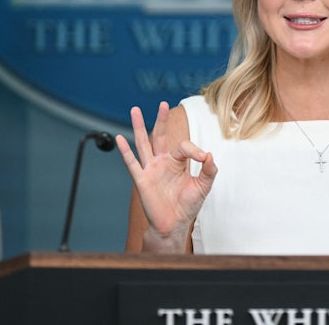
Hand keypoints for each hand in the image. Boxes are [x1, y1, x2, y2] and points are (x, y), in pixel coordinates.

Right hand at [116, 101, 216, 250]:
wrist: (174, 225)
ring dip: (139, 126)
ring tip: (135, 110)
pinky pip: (132, 163)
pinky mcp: (142, 180)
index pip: (184, 146)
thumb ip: (209, 170)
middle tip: (163, 103)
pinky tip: (119, 138)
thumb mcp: (203, 185)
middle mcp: (162, 162)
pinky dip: (125, 151)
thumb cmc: (188, 205)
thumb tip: (209, 154)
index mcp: (177, 162)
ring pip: (143, 143)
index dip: (194, 149)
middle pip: (160, 136)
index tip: (203, 158)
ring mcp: (151, 169)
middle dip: (161, 120)